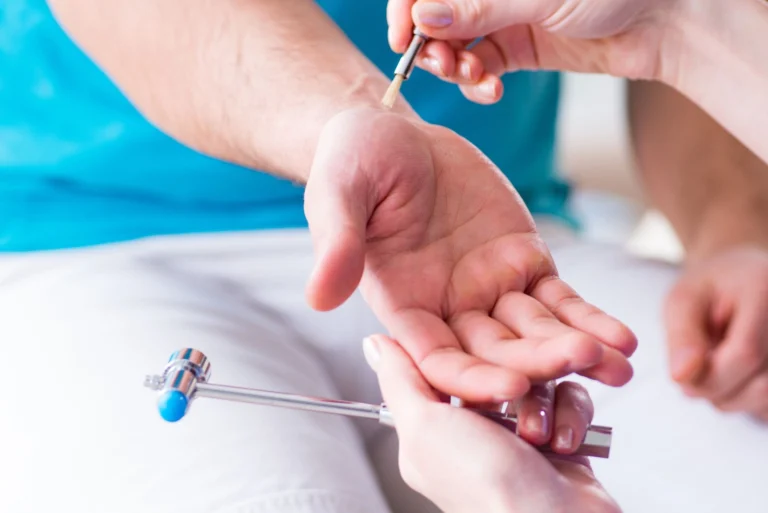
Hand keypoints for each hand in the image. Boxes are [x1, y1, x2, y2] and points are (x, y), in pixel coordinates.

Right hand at [304, 106, 635, 401]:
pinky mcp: (523, 261)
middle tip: (581, 364)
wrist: (395, 134)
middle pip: (496, 352)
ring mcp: (489, 288)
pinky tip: (620, 336)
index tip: (510, 386)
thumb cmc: (355, 161)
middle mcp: (448, 309)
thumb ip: (336, 243)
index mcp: (403, 306)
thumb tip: (319, 296)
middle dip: (538, 362)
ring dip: (576, 349)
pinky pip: (559, 297)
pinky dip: (588, 316)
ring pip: (536, 331)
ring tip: (618, 364)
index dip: (472, 377)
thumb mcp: (339, 193)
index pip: (438, 358)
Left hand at [364, 334, 620, 512]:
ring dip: (545, 402)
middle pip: (495, 369)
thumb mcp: (425, 428)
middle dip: (516, 374)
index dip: (463, 351)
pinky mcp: (559, 441)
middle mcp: (473, 433)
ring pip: (536, 380)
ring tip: (541, 434)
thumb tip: (375, 344)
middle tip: (523, 381)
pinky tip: (564, 443)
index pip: (443, 369)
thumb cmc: (485, 489)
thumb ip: (400, 381)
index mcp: (432, 430)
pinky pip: (567, 401)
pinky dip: (570, 418)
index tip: (481, 334)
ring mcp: (518, 438)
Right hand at [386, 0, 682, 102]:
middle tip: (444, 65)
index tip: (403, 40)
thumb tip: (421, 17)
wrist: (666, 16)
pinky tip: (489, 90)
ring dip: (454, 68)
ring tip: (473, 77)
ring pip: (454, 47)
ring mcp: (502, 17)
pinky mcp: (518, 48)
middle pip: (434, 18)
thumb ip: (478, 8)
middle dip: (431, 45)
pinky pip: (480, 70)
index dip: (406, 9)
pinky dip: (477, 84)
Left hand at [666, 247, 767, 420]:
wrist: (742, 280)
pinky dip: (746, 399)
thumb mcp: (683, 300)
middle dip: (715, 388)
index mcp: (765, 293)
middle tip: (697, 364)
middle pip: (760, 386)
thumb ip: (682, 337)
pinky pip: (767, 407)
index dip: (708, 376)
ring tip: (719, 363)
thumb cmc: (709, 289)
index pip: (746, 354)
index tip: (682, 373)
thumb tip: (681, 376)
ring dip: (729, 396)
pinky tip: (737, 373)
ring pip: (764, 401)